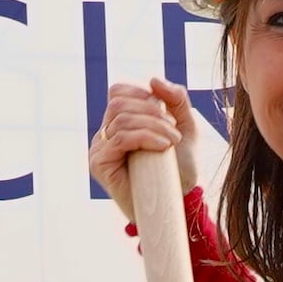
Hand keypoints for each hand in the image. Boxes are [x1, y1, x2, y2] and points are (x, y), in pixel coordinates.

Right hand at [90, 78, 201, 219]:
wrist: (178, 202)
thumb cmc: (179, 167)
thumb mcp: (184, 125)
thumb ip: (175, 99)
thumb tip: (152, 79)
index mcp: (118, 123)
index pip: (118, 92)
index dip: (142, 94)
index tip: (166, 112)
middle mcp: (104, 134)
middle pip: (119, 102)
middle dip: (152, 111)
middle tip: (174, 130)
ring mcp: (98, 149)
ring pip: (121, 119)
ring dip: (154, 126)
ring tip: (173, 141)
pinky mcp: (99, 164)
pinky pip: (120, 139)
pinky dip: (145, 137)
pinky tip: (163, 146)